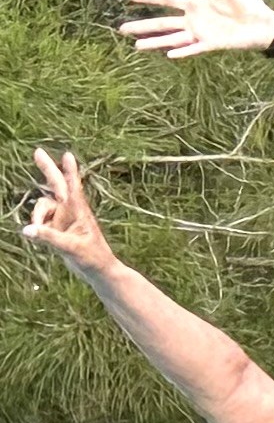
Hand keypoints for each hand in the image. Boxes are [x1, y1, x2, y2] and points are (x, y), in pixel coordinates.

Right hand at [19, 150, 117, 274]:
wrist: (98, 271)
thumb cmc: (91, 258)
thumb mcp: (69, 247)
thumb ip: (48, 237)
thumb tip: (27, 230)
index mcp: (78, 211)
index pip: (72, 186)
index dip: (69, 170)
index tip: (67, 154)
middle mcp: (70, 211)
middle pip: (55, 185)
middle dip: (47, 169)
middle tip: (37, 151)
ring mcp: (63, 219)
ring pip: (42, 207)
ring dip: (37, 216)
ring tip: (37, 232)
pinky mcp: (58, 228)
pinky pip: (41, 221)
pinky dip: (37, 226)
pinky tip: (36, 236)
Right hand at [120, 0, 273, 58]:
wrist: (265, 24)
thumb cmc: (250, 4)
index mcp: (195, 5)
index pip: (167, 0)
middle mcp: (193, 21)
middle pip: (163, 22)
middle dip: (142, 25)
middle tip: (121, 28)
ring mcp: (201, 34)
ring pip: (172, 38)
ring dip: (155, 42)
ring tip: (136, 45)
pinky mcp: (211, 44)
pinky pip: (193, 49)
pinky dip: (182, 52)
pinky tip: (168, 54)